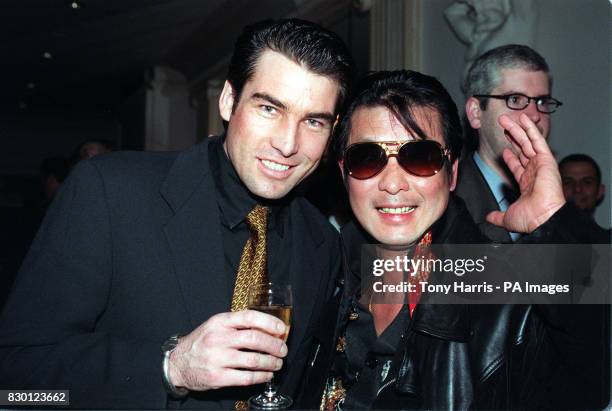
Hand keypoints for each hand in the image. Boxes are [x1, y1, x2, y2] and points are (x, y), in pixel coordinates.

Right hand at [168, 310, 287, 390]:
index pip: (249, 317)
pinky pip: (246, 378)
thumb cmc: (202, 342)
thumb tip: (269, 328)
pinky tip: (266, 375)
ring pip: (254, 360)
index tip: (282, 329)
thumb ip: (237, 324)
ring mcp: (217, 358)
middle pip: (255, 339)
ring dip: (271, 362)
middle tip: (283, 349)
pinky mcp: (217, 377)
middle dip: (274, 345)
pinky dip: (261, 377)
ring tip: (277, 363)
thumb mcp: (215, 326)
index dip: (270, 322)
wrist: (177, 363)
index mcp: (219, 322)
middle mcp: (218, 338)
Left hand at [486, 113, 564, 232]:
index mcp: (527, 184)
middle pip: (522, 150)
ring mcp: (541, 165)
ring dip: (517, 129)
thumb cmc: (529, 219)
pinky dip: (531, 129)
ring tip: (507, 118)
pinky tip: (524, 119)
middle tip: (503, 126)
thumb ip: (497, 216)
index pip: (518, 166)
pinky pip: (537, 141)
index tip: (504, 150)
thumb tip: (489, 218)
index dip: (511, 157)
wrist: (541, 217)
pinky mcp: (546, 160)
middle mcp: (535, 172)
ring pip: (527, 142)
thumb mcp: (507, 217)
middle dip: (512, 138)